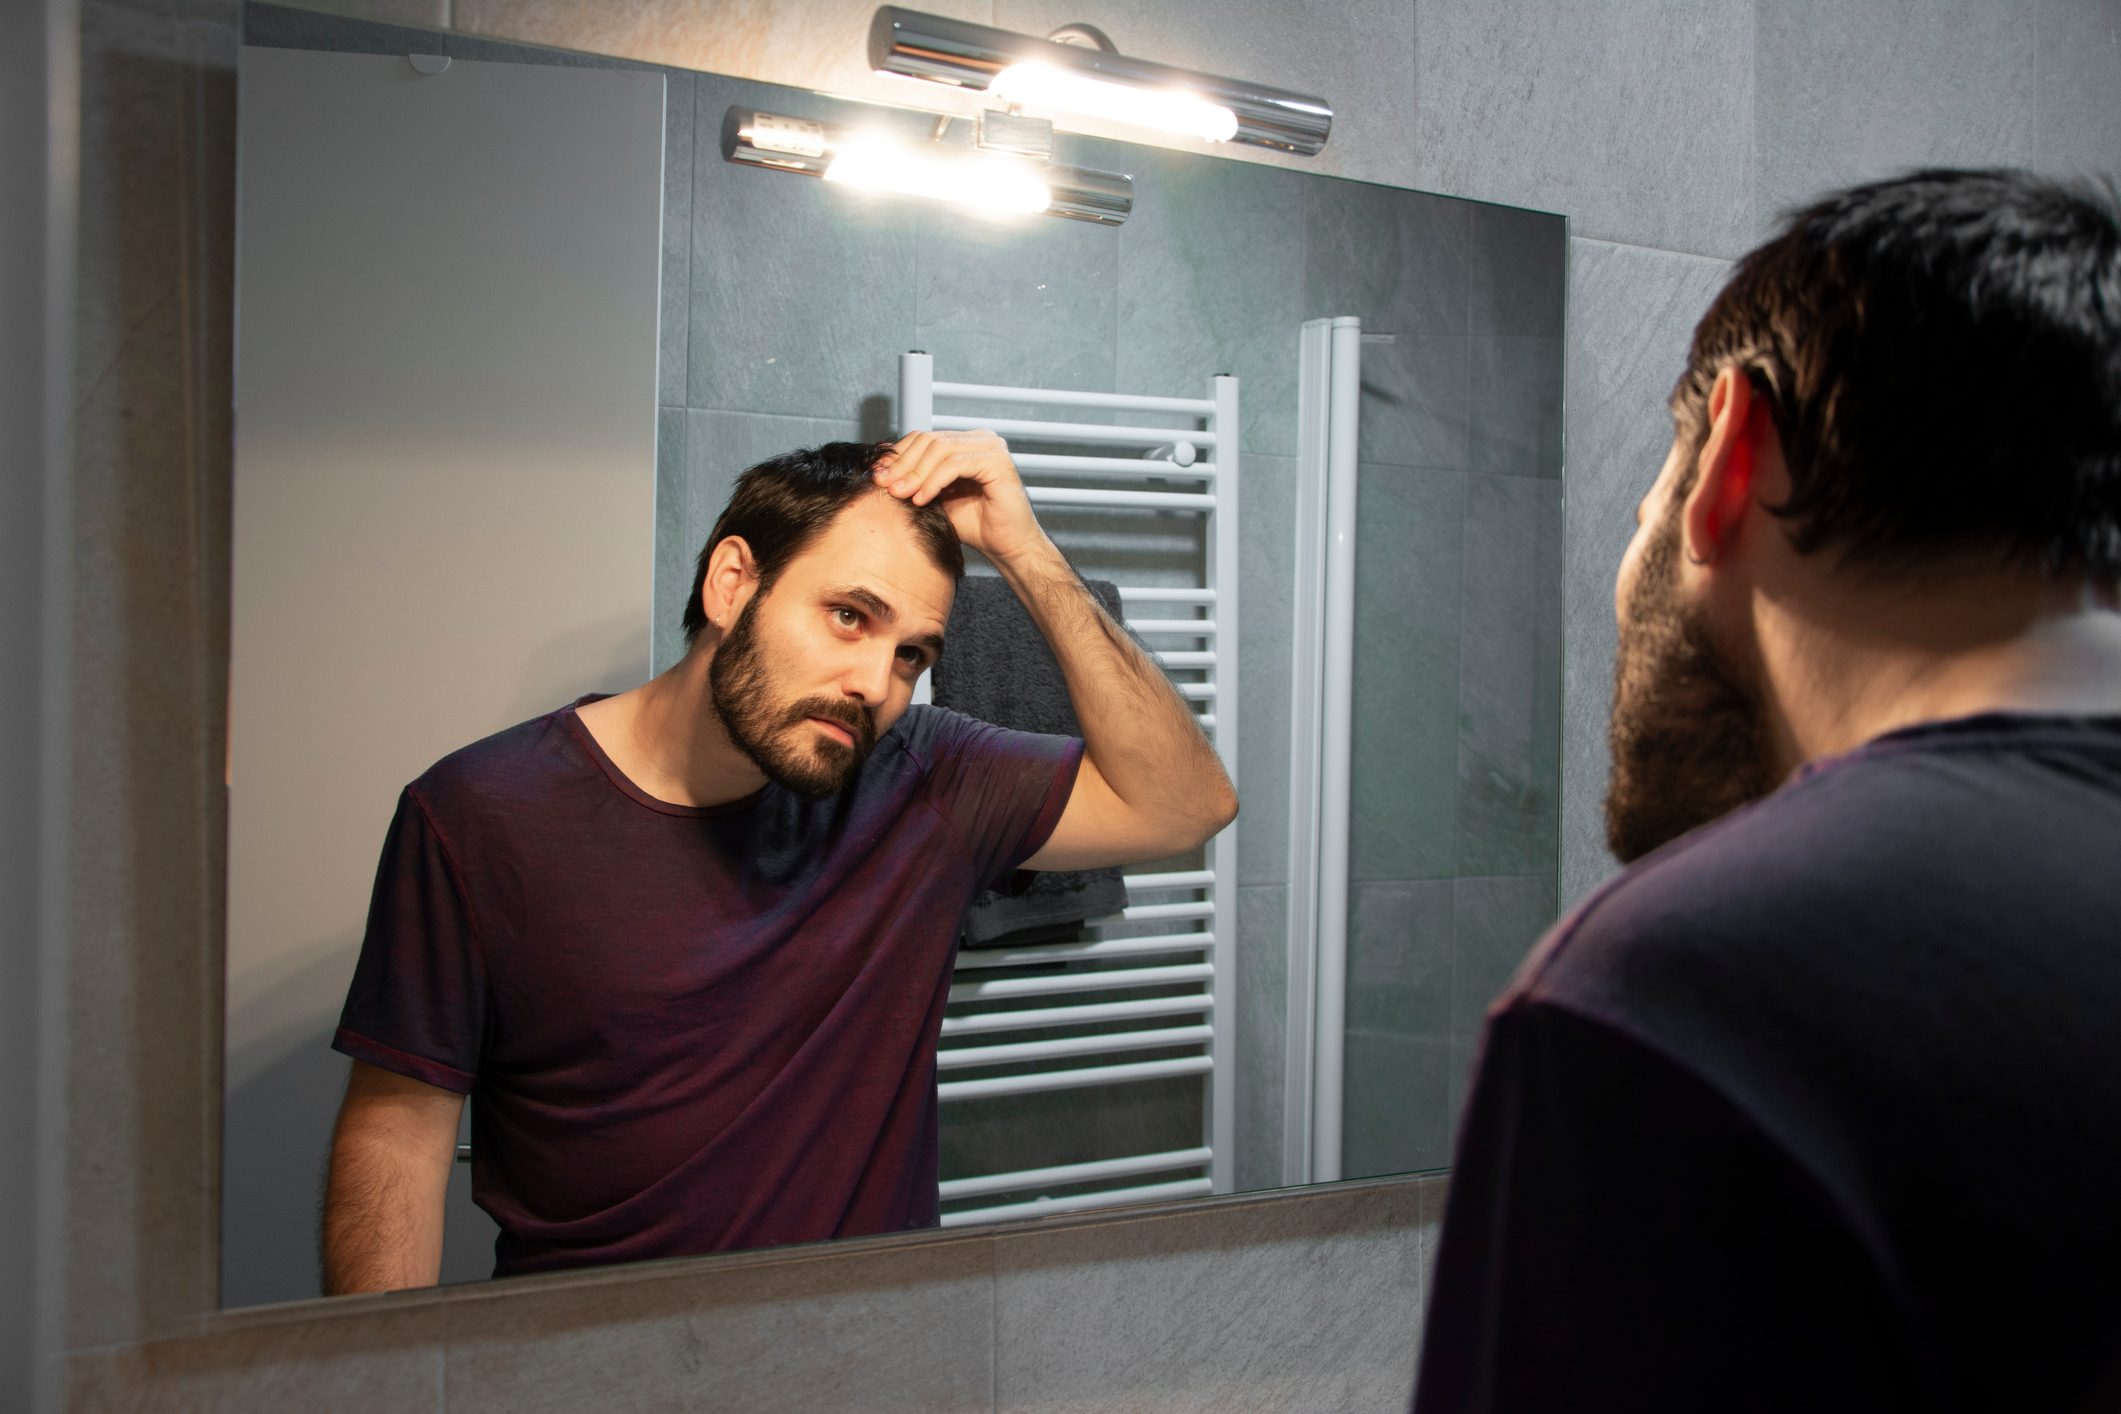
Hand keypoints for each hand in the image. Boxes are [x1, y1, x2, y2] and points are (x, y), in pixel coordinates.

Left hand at [873, 430, 1049, 563]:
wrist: (1007, 546)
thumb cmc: (976, 525)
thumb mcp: (936, 497)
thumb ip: (915, 480)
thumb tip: (881, 470)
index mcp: (966, 443)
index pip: (923, 438)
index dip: (897, 455)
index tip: (877, 476)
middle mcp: (980, 439)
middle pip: (929, 439)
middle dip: (902, 464)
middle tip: (884, 485)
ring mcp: (991, 447)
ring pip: (939, 449)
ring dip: (915, 473)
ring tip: (900, 494)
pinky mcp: (997, 461)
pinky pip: (955, 464)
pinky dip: (934, 481)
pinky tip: (922, 499)